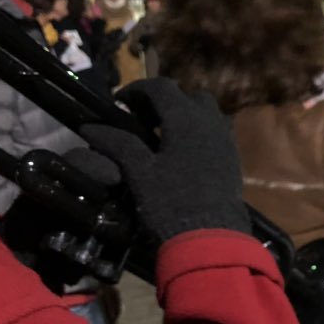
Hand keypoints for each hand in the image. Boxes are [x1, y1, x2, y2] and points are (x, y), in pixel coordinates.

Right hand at [80, 78, 250, 244]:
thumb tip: (90, 128)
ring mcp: (225, 140)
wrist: (211, 236)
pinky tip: (182, 154)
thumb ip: (117, 144)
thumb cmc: (171, 201)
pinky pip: (216, 132)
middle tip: (143, 120)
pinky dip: (199, 133)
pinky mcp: (233, 159)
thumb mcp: (139, 171)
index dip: (137, 90)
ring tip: (162, 136)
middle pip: (188, 96)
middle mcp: (210, 122)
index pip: (161, 87)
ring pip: (206, 113)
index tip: (119, 104)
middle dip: (165, 102)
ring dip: (185, 116)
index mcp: (185, 118)